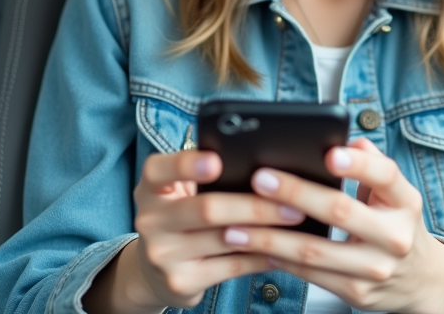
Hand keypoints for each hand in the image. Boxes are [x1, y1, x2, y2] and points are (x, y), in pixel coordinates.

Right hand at [85, 150, 303, 313]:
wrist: (154, 271)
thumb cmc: (180, 217)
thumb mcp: (179, 193)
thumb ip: (205, 177)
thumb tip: (260, 169)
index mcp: (150, 188)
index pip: (158, 169)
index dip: (186, 164)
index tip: (218, 161)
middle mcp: (149, 220)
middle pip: (206, 208)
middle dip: (254, 204)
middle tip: (291, 201)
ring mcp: (162, 254)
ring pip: (224, 239)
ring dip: (266, 230)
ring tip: (295, 220)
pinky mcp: (180, 282)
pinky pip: (230, 267)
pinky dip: (260, 257)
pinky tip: (282, 249)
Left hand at [219, 138, 443, 313]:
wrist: (418, 280)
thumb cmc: (393, 222)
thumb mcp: (392, 192)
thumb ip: (370, 163)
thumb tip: (344, 140)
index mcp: (405, 201)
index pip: (385, 175)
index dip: (358, 164)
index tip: (328, 154)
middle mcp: (395, 236)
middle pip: (340, 211)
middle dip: (295, 193)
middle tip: (259, 179)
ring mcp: (376, 269)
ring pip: (316, 251)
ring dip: (270, 236)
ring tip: (236, 224)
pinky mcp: (358, 294)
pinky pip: (311, 275)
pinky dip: (279, 259)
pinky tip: (254, 246)